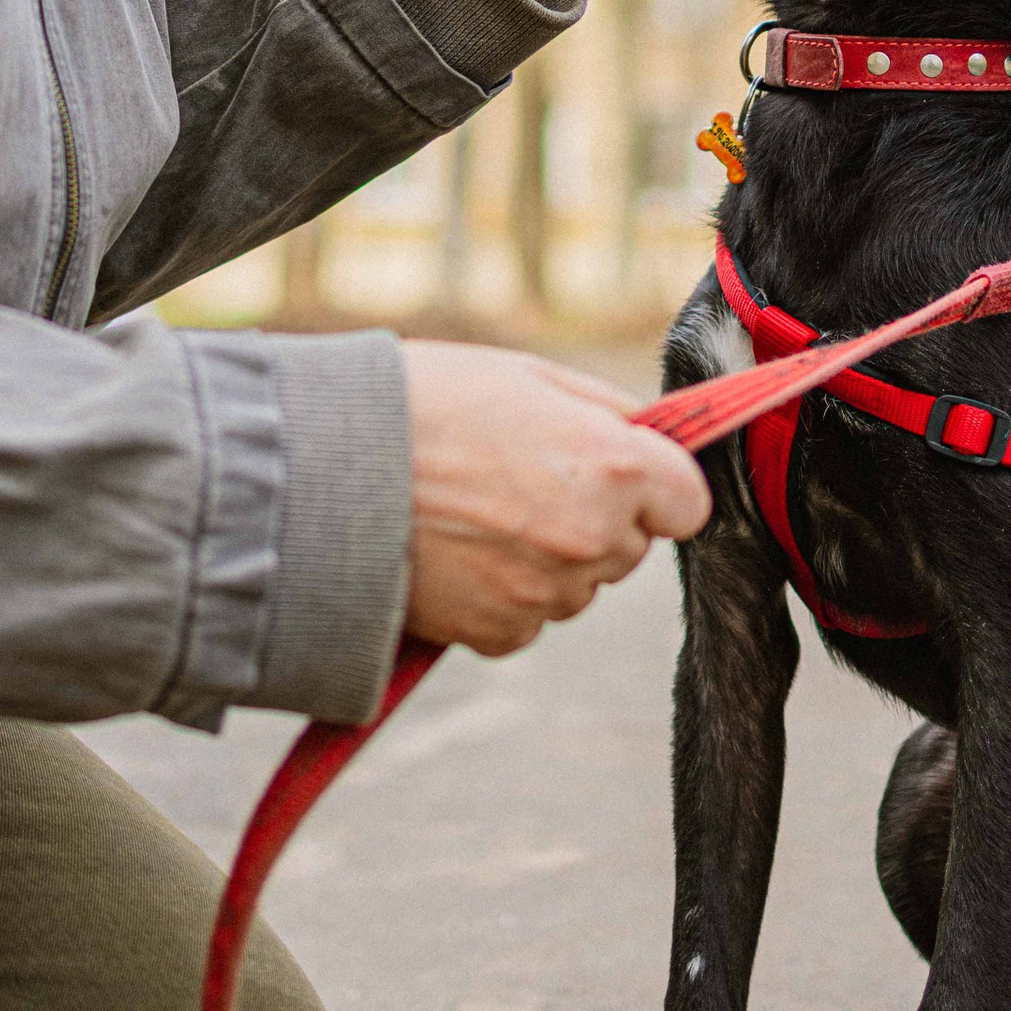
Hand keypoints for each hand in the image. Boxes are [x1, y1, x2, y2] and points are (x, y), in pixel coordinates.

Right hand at [399, 340, 709, 655]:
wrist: (320, 470)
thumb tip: (653, 437)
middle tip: (518, 479)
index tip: (620, 472)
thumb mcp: (525, 375)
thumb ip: (604, 412)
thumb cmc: (422, 404)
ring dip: (545, 558)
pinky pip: (526, 619)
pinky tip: (454, 553)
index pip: (689, 503)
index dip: (655, 486)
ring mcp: (549, 594)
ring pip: (576, 583)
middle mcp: (594, 539)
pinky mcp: (500, 635)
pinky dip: (500, 595)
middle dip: (593, 517)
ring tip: (473, 512)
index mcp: (615, 466)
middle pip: (628, 545)